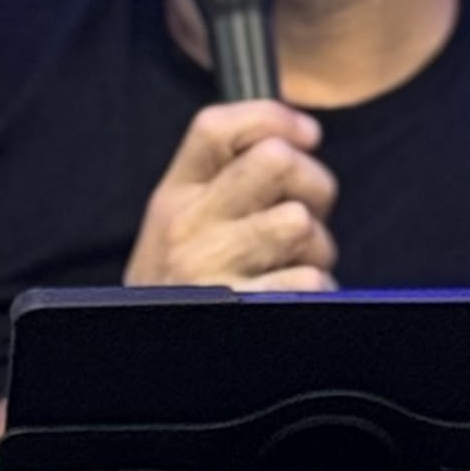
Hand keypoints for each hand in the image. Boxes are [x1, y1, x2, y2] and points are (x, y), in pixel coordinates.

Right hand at [125, 99, 335, 293]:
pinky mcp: (243, 308)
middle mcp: (188, 225)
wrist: (151, 353)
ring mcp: (213, 268)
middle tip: (308, 208)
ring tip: (293, 262)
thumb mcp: (180, 222)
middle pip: (274, 160)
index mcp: (174, 195)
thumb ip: (224, 179)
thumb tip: (297, 137)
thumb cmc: (183, 283)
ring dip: (316, 245)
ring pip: (299, 222)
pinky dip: (317, 290)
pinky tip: (291, 297)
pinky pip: (312, 280)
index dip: (273, 117)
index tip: (307, 132)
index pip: (215, 128)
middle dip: (312, 182)